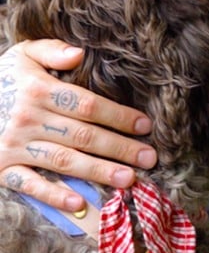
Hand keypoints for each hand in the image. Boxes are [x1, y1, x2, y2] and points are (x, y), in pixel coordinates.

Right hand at [0, 40, 156, 210]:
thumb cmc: (1, 80)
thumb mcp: (21, 55)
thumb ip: (51, 49)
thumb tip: (80, 53)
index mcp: (37, 90)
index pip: (87, 105)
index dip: (118, 116)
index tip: (145, 126)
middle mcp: (27, 119)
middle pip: (83, 136)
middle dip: (120, 148)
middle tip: (150, 158)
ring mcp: (13, 146)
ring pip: (65, 161)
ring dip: (99, 172)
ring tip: (129, 180)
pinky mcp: (1, 168)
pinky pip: (29, 185)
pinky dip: (53, 195)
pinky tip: (79, 202)